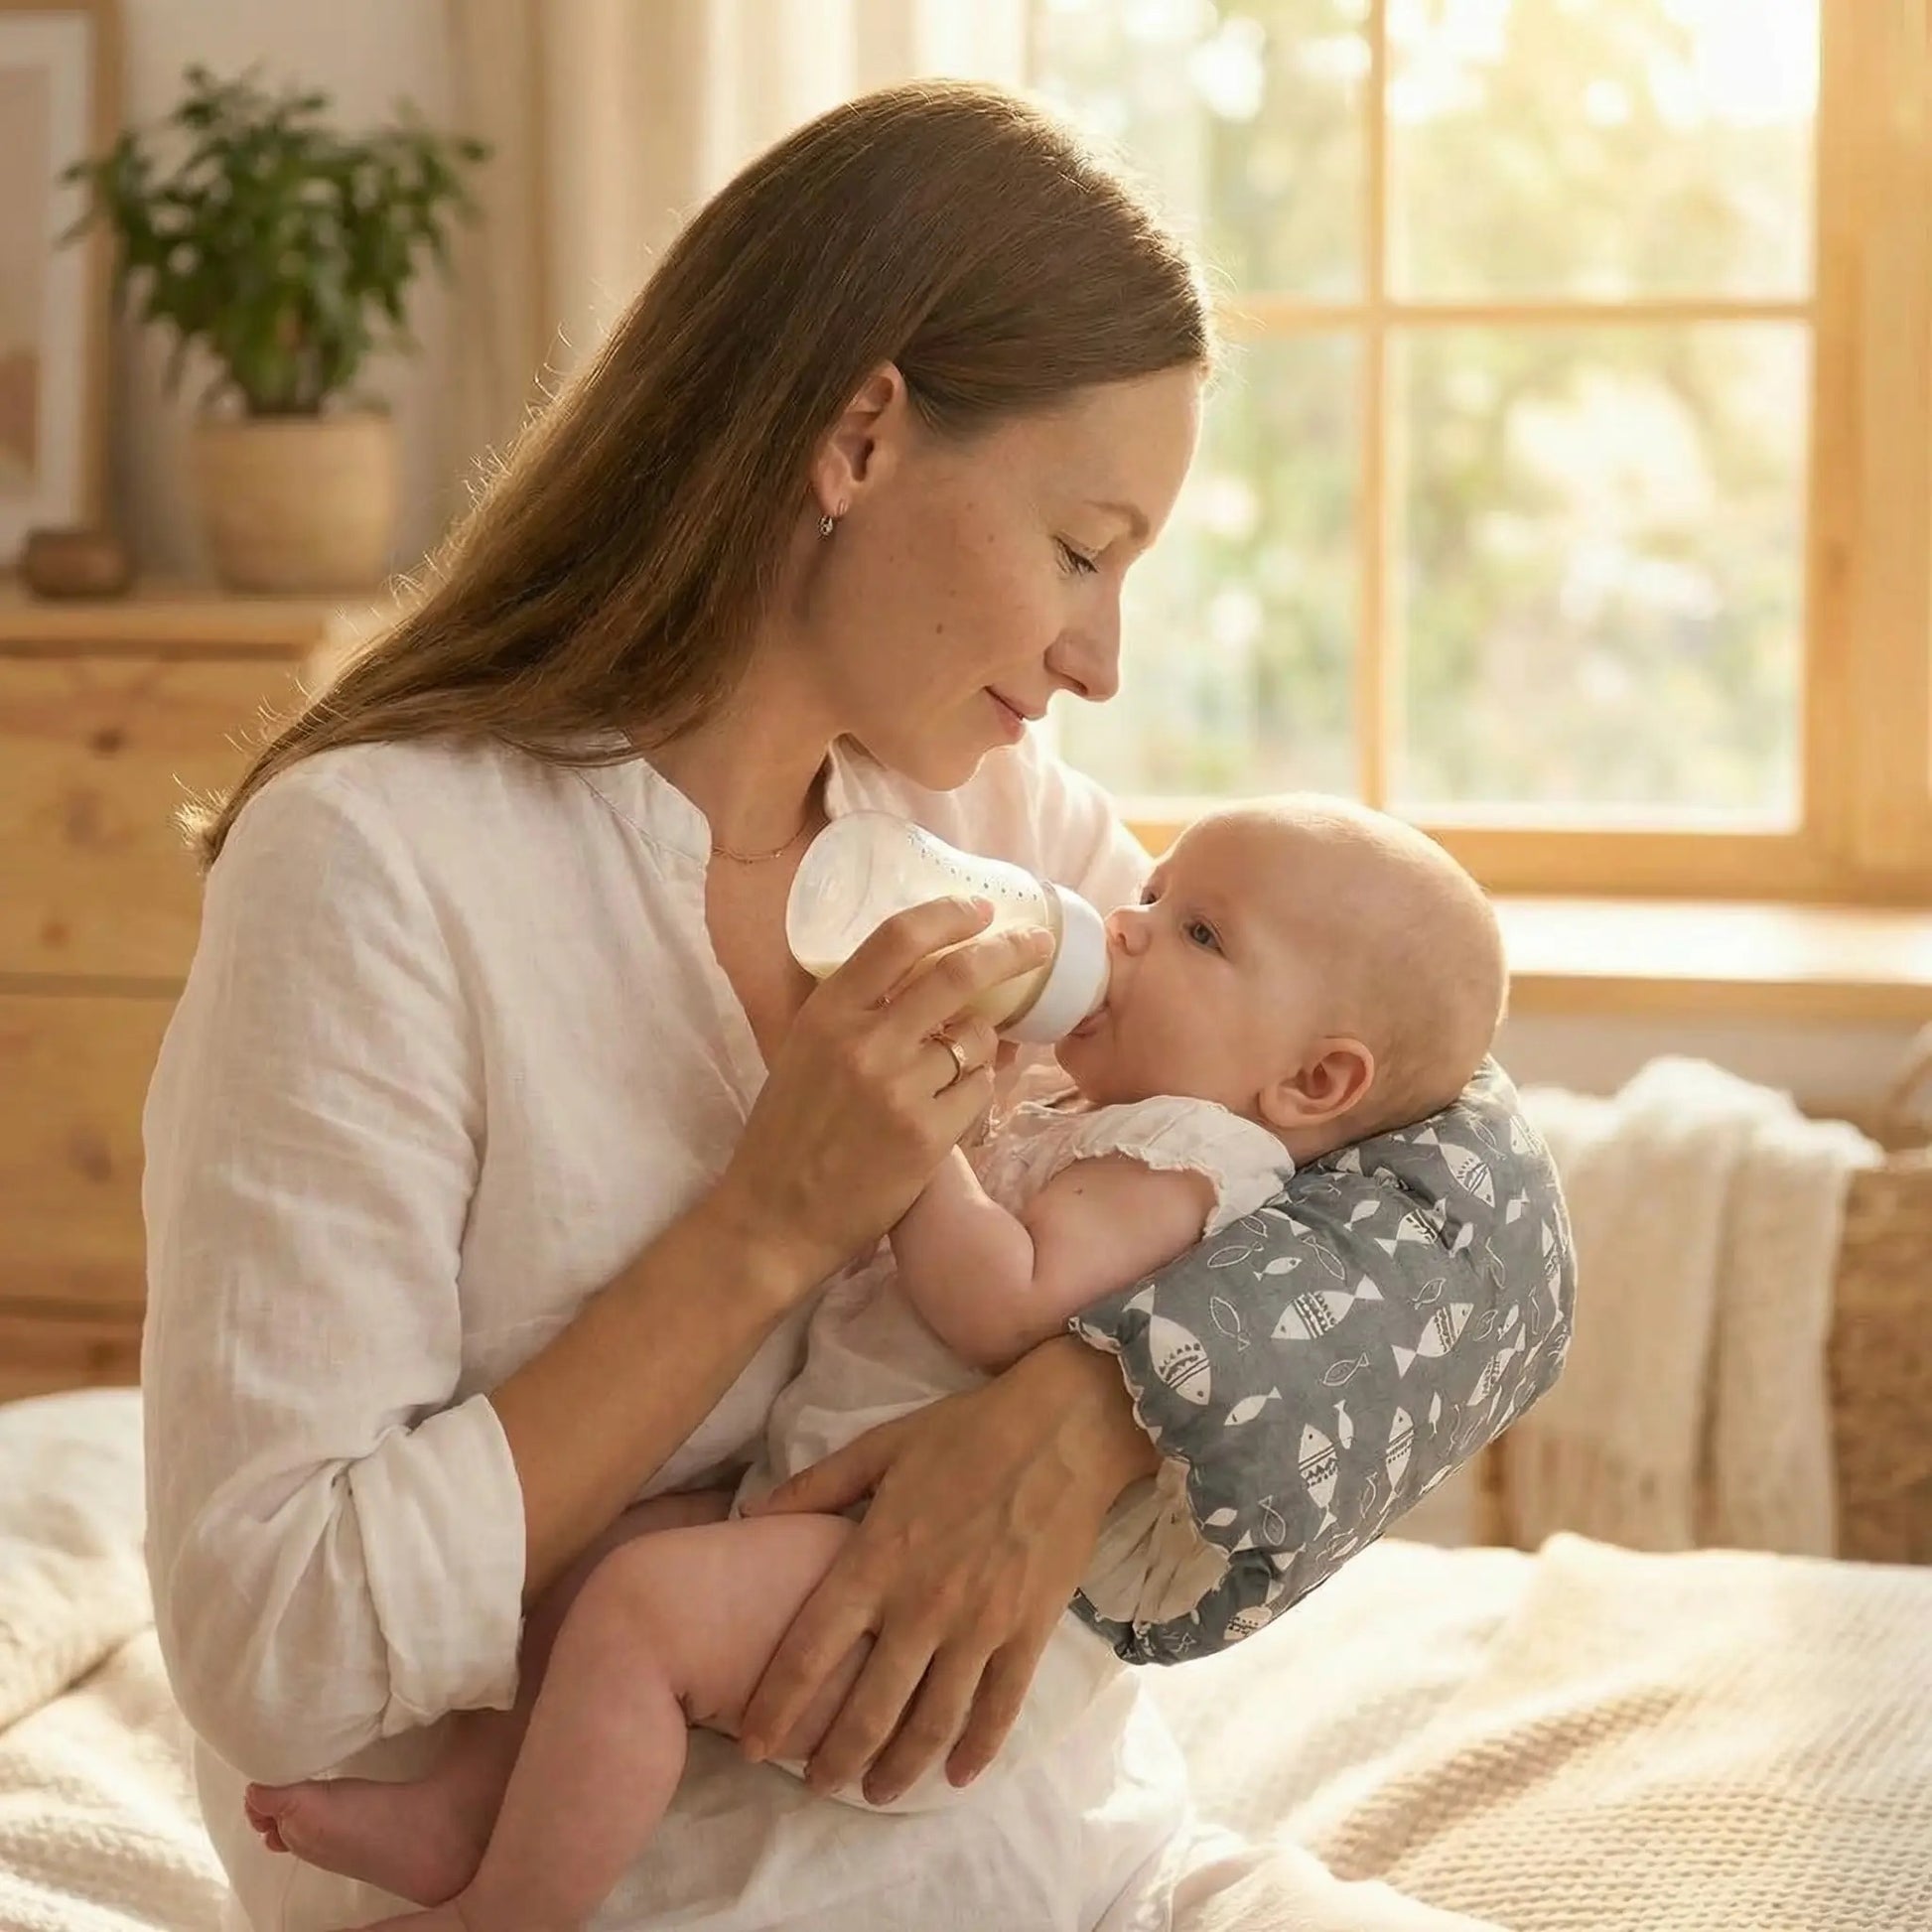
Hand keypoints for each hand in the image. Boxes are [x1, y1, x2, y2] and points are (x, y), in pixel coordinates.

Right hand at [715, 899, 1049, 1289]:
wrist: (775, 1218)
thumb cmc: (786, 1132)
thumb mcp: (803, 1051)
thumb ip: (853, 1012)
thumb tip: (916, 974)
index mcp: (828, 1013)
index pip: (899, 938)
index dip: (949, 914)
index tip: (981, 909)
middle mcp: (866, 1043)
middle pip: (959, 974)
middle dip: (1010, 950)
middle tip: (1037, 943)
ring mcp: (900, 1090)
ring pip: (977, 1039)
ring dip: (983, 1041)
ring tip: (965, 1058)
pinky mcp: (928, 1137)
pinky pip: (979, 1091)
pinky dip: (977, 1089)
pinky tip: (957, 1101)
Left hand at [736, 1337, 1156, 1803]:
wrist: (1064, 1426)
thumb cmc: (966, 1431)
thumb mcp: (881, 1446)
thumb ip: (816, 1486)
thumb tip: (751, 1515)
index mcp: (876, 1559)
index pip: (809, 1651)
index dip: (776, 1706)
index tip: (754, 1744)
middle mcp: (922, 1605)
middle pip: (867, 1708)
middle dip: (834, 1759)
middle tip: (814, 1785)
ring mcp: (980, 1626)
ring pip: (930, 1724)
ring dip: (898, 1769)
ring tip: (874, 1793)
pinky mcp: (1029, 1633)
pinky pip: (999, 1709)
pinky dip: (975, 1751)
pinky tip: (955, 1777)